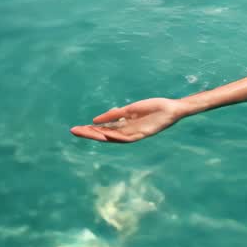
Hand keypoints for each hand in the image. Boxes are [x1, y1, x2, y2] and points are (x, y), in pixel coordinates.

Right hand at [70, 98, 190, 142]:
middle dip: (89, 134)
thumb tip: (95, 120)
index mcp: (124, 126)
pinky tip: (106, 134)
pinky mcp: (143, 134)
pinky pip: (127, 137)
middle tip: (74, 131)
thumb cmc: (154, 108)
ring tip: (85, 132)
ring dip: (99, 136)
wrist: (172, 108)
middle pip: (105, 135)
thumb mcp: (131, 110)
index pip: (103, 130)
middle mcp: (127, 132)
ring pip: (113, 138)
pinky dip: (116, 136)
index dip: (90, 130)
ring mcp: (135, 134)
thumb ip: (115, 114)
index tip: (76, 128)